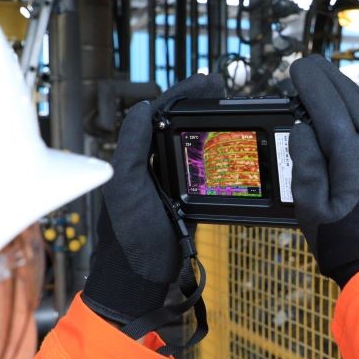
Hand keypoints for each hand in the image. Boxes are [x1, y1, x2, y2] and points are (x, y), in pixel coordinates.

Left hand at [82, 74, 225, 323]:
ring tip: (231, 110)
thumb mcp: (126, 185)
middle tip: (224, 90)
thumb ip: (132, 144)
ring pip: (192, 144)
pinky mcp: (187, 200)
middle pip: (179, 124)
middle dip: (201, 105)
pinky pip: (203, 170)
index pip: (161, 113)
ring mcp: (170, 181)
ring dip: (210, 126)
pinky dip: (217, 154)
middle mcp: (150, 163)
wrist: (140, 276)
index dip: (184, 94)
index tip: (209, 82)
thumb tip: (147, 105)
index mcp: (135, 154)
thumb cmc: (128, 233)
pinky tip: (232, 147)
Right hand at [288, 55, 358, 285]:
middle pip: (350, 99)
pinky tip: (348, 100)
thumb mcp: (309, 205)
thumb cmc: (339, 237)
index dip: (312, 84)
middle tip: (307, 63)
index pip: (329, 107)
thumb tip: (304, 128)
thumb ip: (306, 161)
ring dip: (344, 88)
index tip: (297, 68)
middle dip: (327, 78)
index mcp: (353, 157)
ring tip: (324, 76)